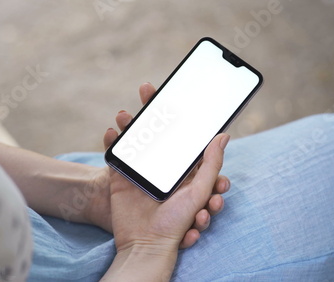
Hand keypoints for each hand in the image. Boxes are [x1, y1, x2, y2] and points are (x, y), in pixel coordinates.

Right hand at [91, 82, 229, 248]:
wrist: (145, 244)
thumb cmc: (177, 221)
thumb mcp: (199, 192)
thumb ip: (211, 165)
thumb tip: (223, 136)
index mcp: (183, 169)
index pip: (182, 136)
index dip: (179, 115)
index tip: (175, 93)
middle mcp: (163, 167)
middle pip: (157, 132)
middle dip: (150, 111)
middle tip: (146, 89)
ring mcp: (141, 171)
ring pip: (136, 139)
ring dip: (129, 123)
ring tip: (124, 112)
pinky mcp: (122, 177)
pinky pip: (116, 155)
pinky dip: (111, 142)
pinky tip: (110, 132)